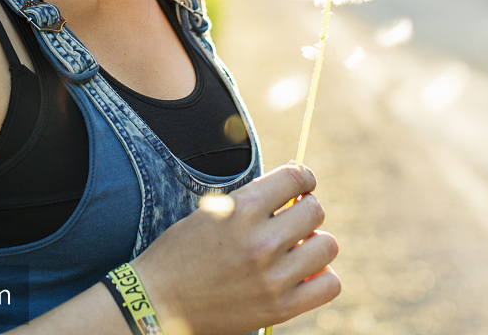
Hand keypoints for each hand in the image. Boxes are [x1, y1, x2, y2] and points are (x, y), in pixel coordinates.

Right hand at [130, 164, 339, 334]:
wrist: (158, 301)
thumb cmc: (182, 252)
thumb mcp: (212, 212)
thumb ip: (254, 200)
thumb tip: (299, 187)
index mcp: (240, 210)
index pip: (296, 178)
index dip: (303, 177)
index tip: (302, 184)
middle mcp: (260, 241)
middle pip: (315, 211)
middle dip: (307, 210)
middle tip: (293, 220)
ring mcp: (272, 277)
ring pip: (327, 246)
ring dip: (315, 243)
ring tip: (298, 249)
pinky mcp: (279, 308)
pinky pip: (329, 285)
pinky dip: (322, 277)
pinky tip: (304, 274)